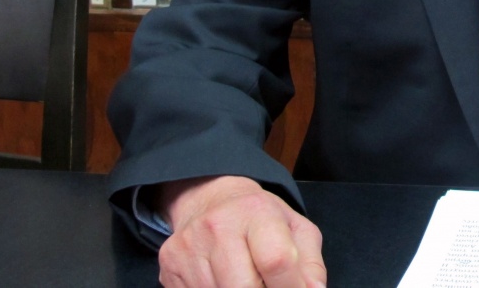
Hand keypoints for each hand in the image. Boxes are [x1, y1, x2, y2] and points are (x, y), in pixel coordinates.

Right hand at [156, 175, 326, 286]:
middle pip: (243, 287)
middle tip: (269, 287)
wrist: (209, 200)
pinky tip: (225, 282)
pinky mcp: (169, 267)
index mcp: (256, 211)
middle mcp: (217, 226)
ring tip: (248, 280)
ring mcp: (188, 248)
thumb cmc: (261, 218)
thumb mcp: (296, 229)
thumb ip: (310, 264)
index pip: (276, 260)